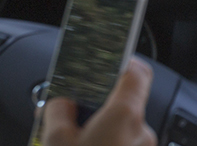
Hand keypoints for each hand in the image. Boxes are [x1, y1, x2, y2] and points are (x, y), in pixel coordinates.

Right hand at [41, 58, 157, 145]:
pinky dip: (103, 140)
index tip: (106, 59)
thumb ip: (58, 111)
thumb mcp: (56, 140)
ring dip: (98, 125)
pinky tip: (79, 145)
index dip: (121, 61)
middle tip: (71, 109)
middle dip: (97, 102)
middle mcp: (140, 132)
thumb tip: (60, 103)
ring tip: (70, 136)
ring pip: (119, 125)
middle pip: (121, 102)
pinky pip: (121, 142)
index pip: (136, 72)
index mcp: (125, 116)